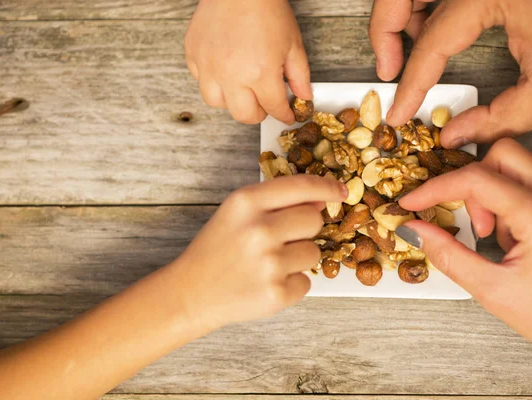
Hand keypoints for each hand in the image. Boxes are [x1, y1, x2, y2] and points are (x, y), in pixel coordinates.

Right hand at [173, 175, 346, 328]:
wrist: (191, 293)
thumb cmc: (216, 249)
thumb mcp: (236, 213)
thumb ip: (275, 201)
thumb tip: (321, 198)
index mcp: (246, 202)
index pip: (301, 186)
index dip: (327, 187)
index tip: (340, 191)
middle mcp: (260, 230)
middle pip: (314, 219)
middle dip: (304, 228)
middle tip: (280, 239)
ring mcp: (269, 264)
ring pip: (314, 252)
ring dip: (297, 258)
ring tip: (268, 264)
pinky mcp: (277, 293)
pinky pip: (306, 281)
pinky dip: (291, 284)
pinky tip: (265, 282)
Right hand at [185, 0, 311, 123]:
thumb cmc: (266, 9)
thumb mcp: (293, 44)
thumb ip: (299, 75)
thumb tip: (303, 97)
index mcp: (260, 73)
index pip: (273, 108)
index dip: (283, 114)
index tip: (285, 115)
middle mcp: (231, 74)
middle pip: (244, 115)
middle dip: (258, 113)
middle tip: (265, 104)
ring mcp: (209, 65)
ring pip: (217, 102)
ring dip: (232, 101)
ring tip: (242, 88)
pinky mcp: (193, 54)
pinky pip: (200, 80)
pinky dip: (212, 80)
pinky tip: (224, 69)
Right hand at [370, 0, 531, 146]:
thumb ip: (502, 118)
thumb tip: (455, 135)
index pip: (433, 41)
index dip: (412, 83)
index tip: (398, 114)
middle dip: (385, 32)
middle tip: (386, 72)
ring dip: (401, 19)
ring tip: (405, 57)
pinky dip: (422, 10)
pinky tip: (430, 35)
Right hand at [398, 138, 531, 357]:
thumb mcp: (494, 291)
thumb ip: (448, 256)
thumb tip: (415, 230)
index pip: (477, 180)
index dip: (436, 188)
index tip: (412, 203)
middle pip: (502, 155)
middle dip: (472, 182)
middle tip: (473, 222)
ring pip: (515, 167)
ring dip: (490, 195)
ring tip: (493, 237)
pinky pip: (527, 186)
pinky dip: (506, 204)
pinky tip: (511, 240)